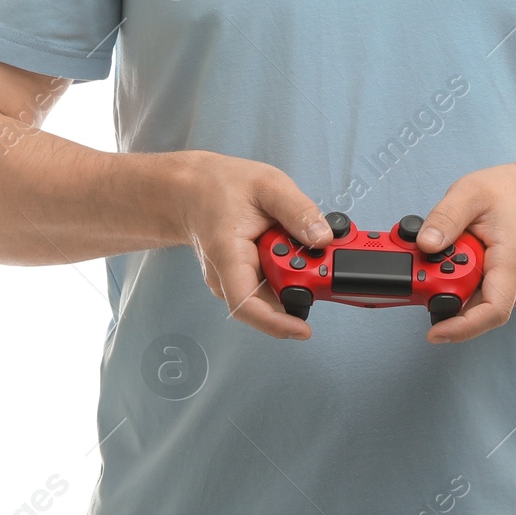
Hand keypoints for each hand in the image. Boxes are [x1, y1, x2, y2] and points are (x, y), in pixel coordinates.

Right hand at [175, 152, 331, 339]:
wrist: (193, 189)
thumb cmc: (220, 186)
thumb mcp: (267, 185)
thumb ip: (297, 210)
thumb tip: (323, 239)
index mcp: (227, 255)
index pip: (247, 304)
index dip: (276, 323)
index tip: (303, 329)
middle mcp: (226, 275)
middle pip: (270, 298)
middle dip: (301, 282)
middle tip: (322, 256)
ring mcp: (233, 279)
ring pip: (273, 290)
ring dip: (294, 272)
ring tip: (299, 238)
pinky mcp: (241, 276)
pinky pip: (270, 281)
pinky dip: (287, 267)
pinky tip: (289, 242)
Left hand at [416, 156, 515, 343]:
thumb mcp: (473, 192)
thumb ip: (446, 217)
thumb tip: (424, 245)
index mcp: (512, 261)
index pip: (492, 311)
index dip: (462, 328)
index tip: (435, 333)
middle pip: (475, 305)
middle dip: (445, 289)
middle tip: (425, 263)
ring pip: (477, 298)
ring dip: (455, 280)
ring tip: (452, 245)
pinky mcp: (511, 284)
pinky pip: (482, 290)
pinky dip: (466, 277)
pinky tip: (465, 252)